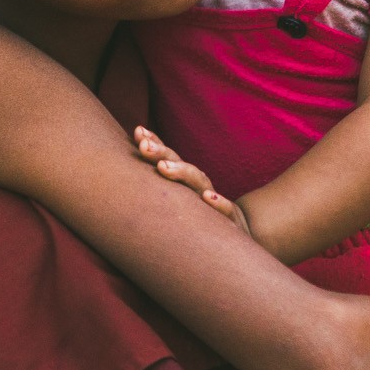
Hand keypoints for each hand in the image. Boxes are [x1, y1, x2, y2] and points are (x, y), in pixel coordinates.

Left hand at [134, 126, 250, 236]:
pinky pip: (226, 211)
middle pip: (180, 166)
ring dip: (183, 173)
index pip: (170, 159)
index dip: (156, 145)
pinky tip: (207, 198)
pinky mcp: (231, 222)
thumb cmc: (201, 220)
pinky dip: (219, 204)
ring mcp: (215, 203)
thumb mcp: (181, 205)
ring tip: (163, 168)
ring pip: (200, 183)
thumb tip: (130, 171)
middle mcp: (200, 188)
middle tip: (144, 146)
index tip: (138, 131)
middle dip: (162, 154)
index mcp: (187, 182)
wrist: (239, 237)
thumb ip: (161, 188)